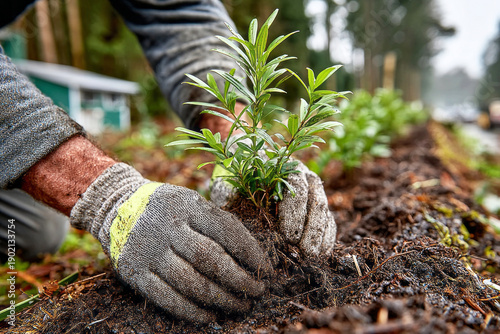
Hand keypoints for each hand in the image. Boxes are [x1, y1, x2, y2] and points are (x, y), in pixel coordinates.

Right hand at [70, 163, 270, 323]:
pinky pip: (166, 297)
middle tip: (257, 292)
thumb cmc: (167, 208)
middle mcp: (167, 226)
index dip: (251, 254)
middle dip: (239, 280)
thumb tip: (253, 255)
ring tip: (239, 305)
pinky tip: (208, 316)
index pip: (226, 230)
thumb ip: (216, 221)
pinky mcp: (134, 271)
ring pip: (190, 282)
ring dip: (220, 298)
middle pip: (209, 258)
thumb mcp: (190, 201)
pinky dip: (190, 311)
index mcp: (187, 204)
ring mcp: (149, 250)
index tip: (266, 271)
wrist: (116, 206)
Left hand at [211, 160, 335, 257]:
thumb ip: (230, 191)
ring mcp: (315, 195)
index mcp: (285, 168)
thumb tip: (236, 202)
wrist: (243, 185)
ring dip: (319, 239)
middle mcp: (305, 178)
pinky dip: (325, 242)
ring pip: (325, 215)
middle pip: (316, 203)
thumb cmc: (235, 186)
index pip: (297, 188)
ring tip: (310, 260)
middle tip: (302, 253)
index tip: (288, 236)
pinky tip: (318, 257)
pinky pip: (329, 226)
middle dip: (311, 231)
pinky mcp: (319, 212)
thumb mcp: (228, 186)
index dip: (294, 213)